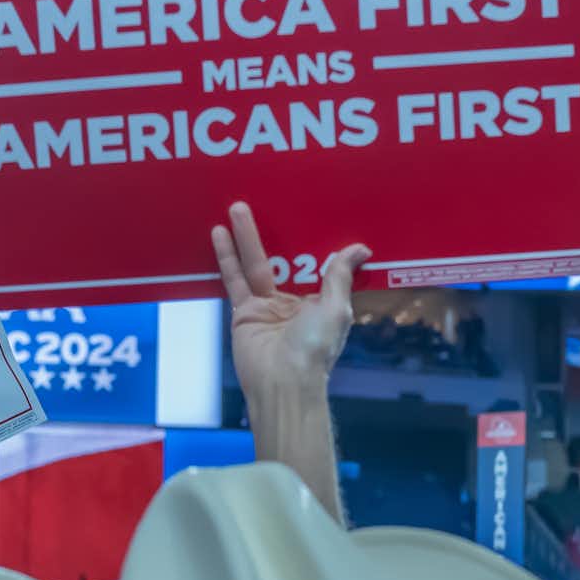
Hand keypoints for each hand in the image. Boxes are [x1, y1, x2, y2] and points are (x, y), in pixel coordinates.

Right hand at [210, 202, 368, 407]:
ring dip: (246, 235)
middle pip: (283, 258)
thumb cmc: (315, 347)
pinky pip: (234, 279)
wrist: (283, 381)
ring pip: (255, 263)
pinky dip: (226, 256)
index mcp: (320, 302)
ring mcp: (266, 306)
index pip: (317, 266)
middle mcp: (294, 302)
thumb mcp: (336, 308)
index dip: (314, 242)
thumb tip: (360, 249)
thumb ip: (340, 276)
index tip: (313, 212)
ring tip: (238, 205)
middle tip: (270, 198)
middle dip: (276, 230)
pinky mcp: (243, 311)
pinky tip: (219, 232)